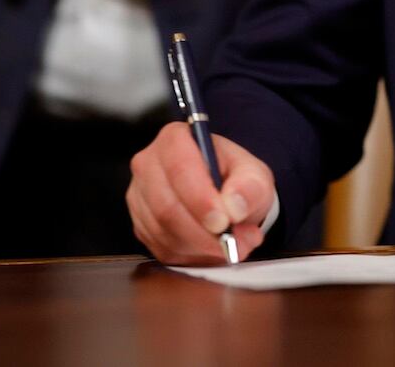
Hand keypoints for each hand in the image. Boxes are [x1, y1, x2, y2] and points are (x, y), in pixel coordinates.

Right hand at [128, 122, 274, 265]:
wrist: (227, 199)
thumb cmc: (237, 180)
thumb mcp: (255, 176)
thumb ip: (251, 187)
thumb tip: (234, 206)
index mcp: (175, 139)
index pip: (180, 167)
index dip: (200, 198)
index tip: (223, 221)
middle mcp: (149, 165)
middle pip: (167, 205)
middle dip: (202, 231)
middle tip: (233, 242)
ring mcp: (140, 197)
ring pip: (164, 231)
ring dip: (200, 246)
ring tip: (232, 245)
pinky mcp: (141, 225)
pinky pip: (161, 248)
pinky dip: (191, 255)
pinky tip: (212, 249)